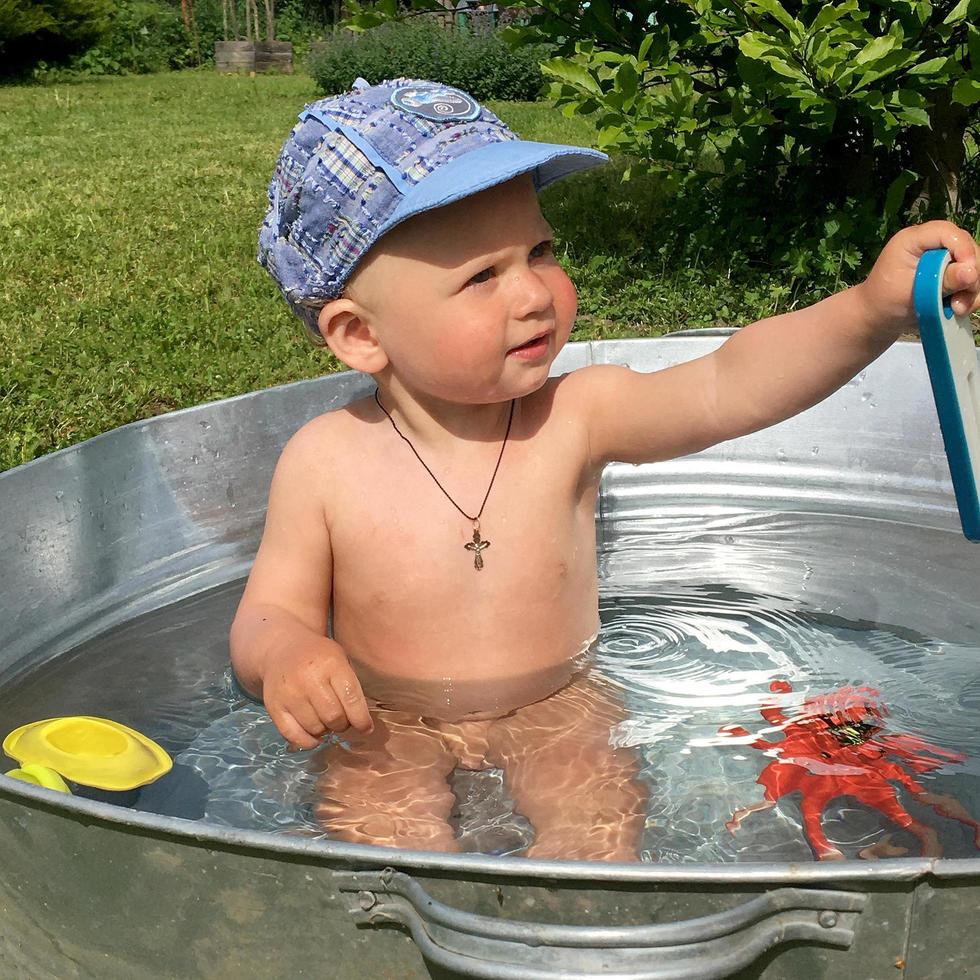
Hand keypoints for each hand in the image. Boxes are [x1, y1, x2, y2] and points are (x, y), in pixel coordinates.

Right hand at [262, 637, 372, 748]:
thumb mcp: (340, 659)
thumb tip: (362, 723)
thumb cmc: (318, 657)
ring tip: (325, 719)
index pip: (351, 698)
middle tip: (342, 719)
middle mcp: (309, 678)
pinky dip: (308, 741)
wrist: (281, 648)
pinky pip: (293, 735)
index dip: (361, 719)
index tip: (366, 728)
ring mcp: (289, 693)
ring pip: (315, 728)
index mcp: (331, 663)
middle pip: (333, 717)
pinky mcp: (274, 706)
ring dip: (325, 730)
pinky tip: (314, 735)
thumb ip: (351, 687)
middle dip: (343, 724)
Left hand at [858, 220, 979, 334]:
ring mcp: (943, 259)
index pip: (947, 232)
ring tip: (957, 309)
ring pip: (974, 266)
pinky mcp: (950, 275)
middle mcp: (932, 245)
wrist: (878, 318)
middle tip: (960, 301)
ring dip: (972, 290)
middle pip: (968, 248)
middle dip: (972, 275)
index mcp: (913, 240)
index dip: (963, 249)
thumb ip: (941, 281)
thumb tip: (972, 272)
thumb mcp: (911, 292)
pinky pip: (972, 281)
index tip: (969, 274)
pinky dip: (970, 296)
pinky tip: (958, 310)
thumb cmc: (885, 301)